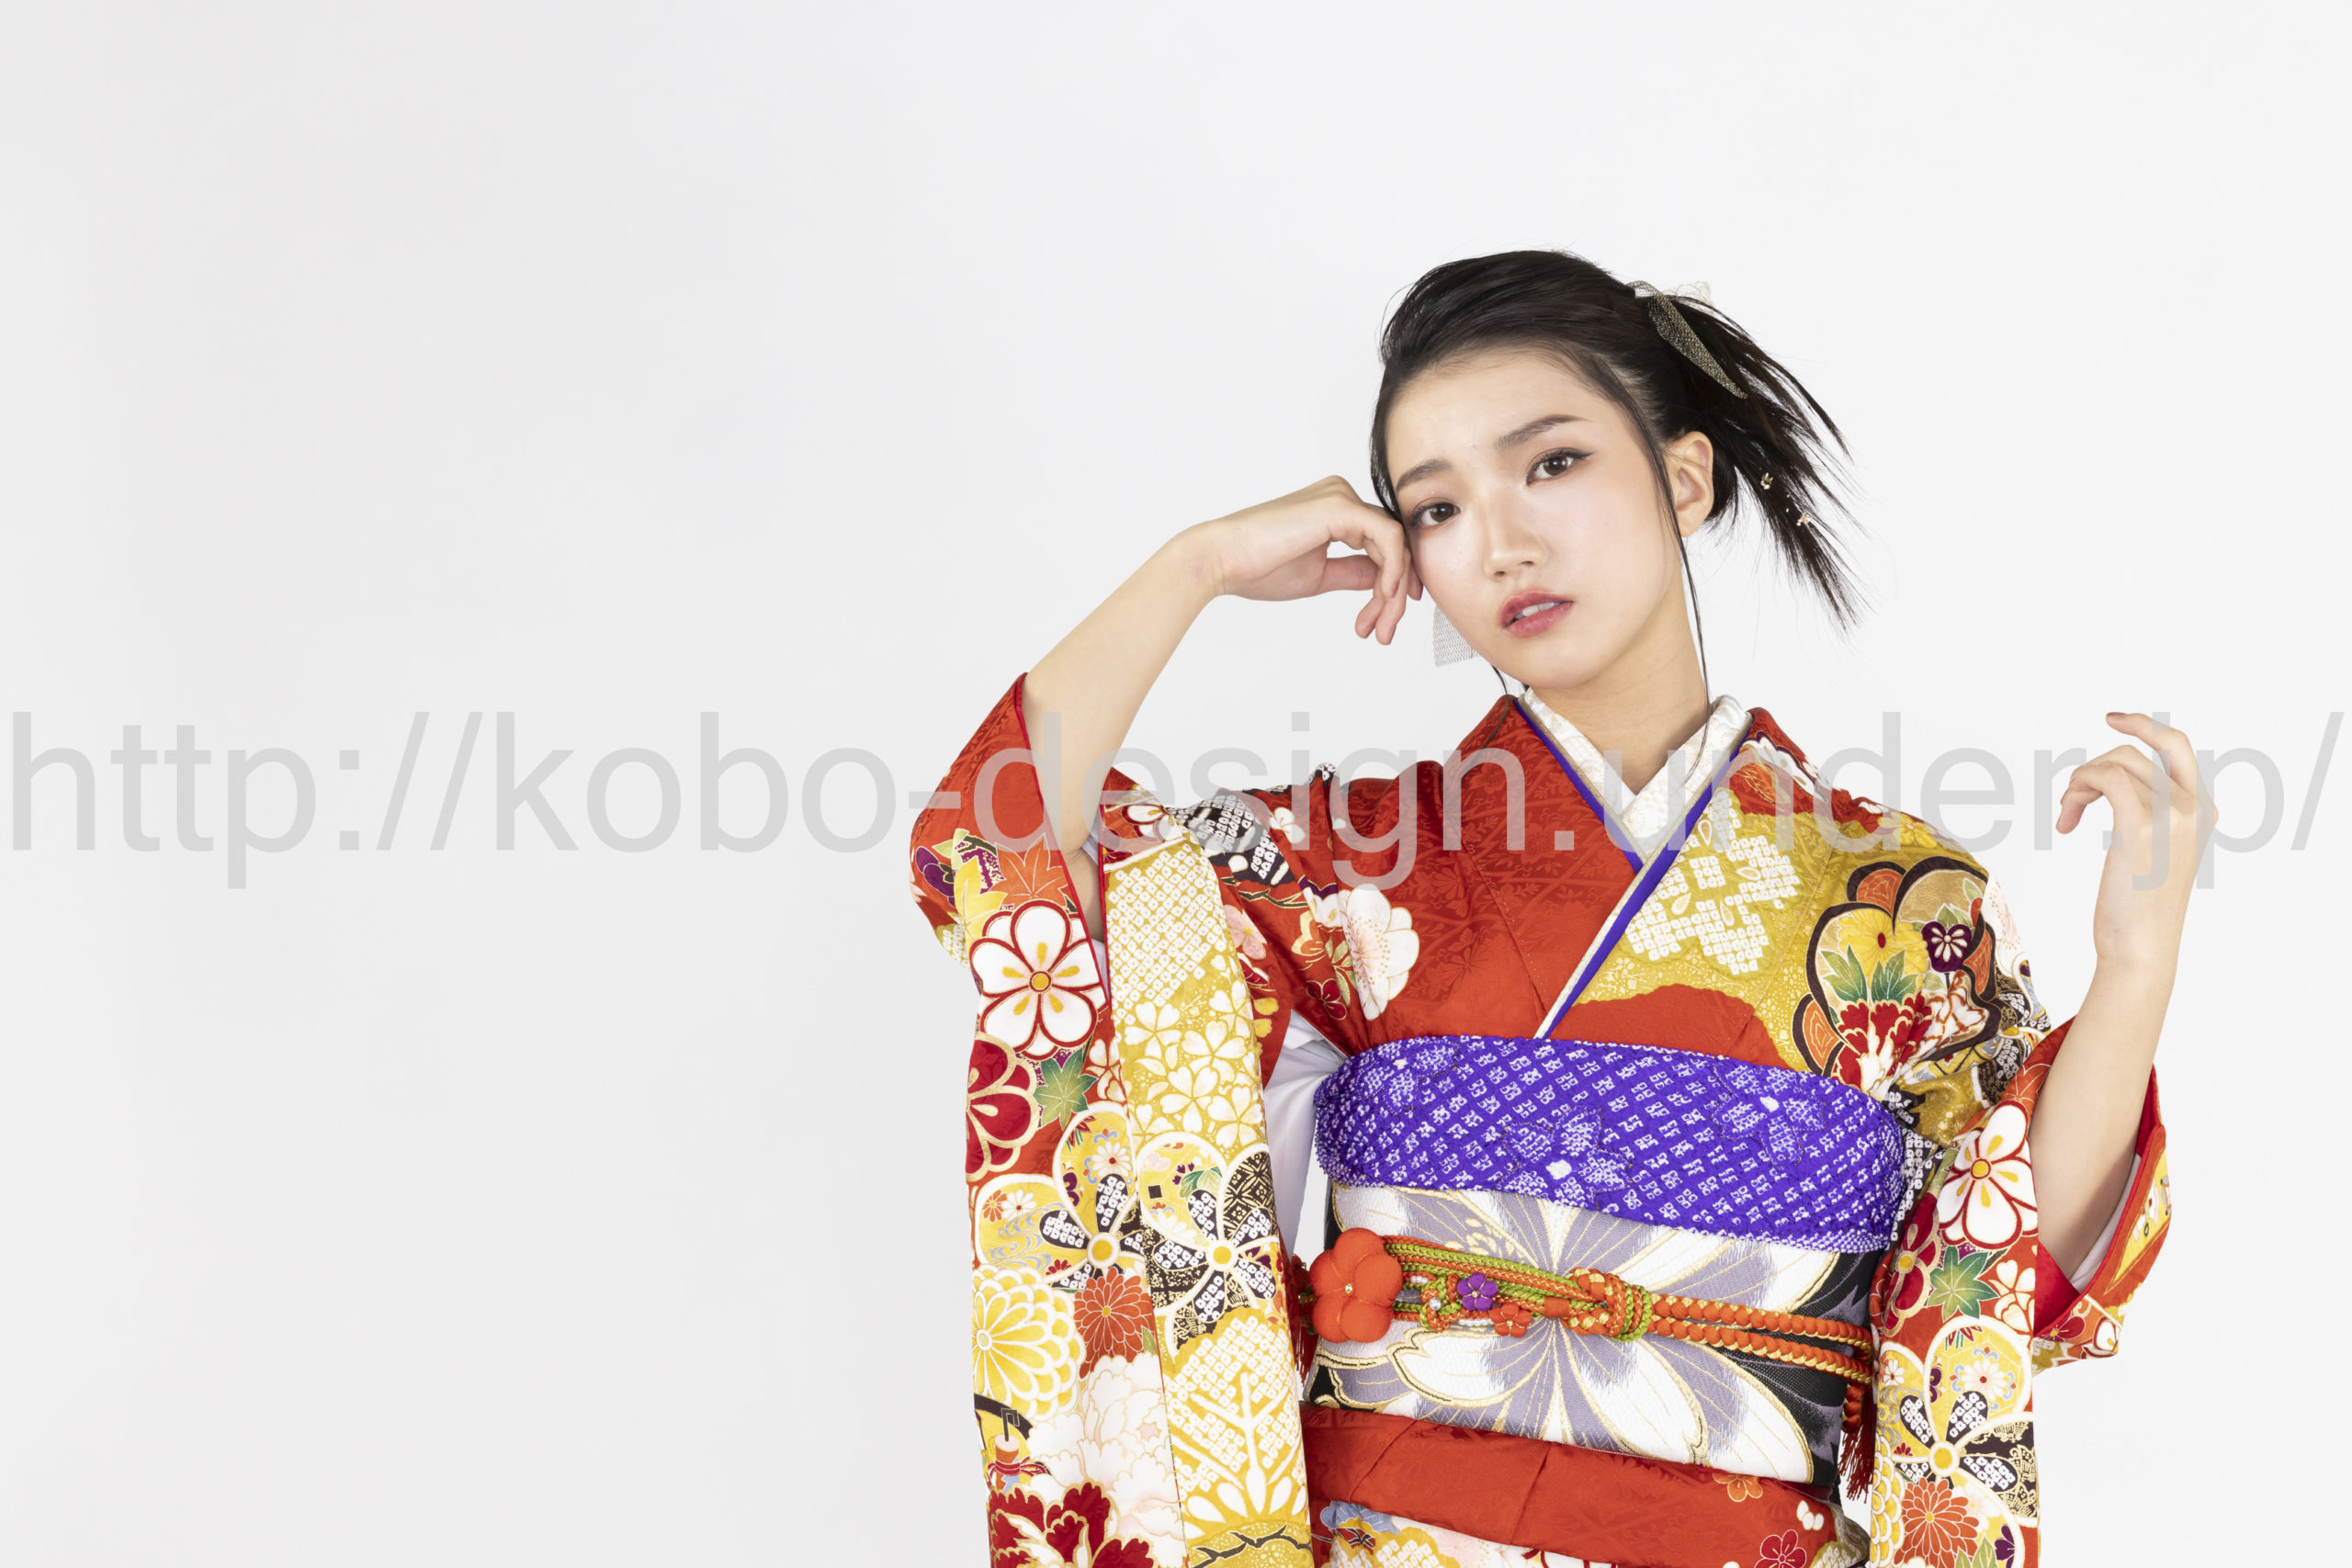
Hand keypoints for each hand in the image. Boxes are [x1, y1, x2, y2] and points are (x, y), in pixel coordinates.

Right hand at [1185, 476, 1420, 644]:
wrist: (1221, 561)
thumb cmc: (1258, 568)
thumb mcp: (1320, 575)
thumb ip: (1354, 573)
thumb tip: (1385, 582)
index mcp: (1335, 509)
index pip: (1380, 545)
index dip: (1391, 585)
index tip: (1385, 621)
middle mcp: (1341, 496)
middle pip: (1391, 545)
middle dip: (1394, 594)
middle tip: (1385, 632)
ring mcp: (1342, 497)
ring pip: (1394, 544)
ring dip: (1393, 590)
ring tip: (1380, 625)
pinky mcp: (1340, 505)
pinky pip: (1388, 537)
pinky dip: (1392, 570)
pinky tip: (1382, 597)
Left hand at [2055, 712, 2218, 976]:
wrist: (2143, 946)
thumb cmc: (2142, 906)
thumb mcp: (2158, 852)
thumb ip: (2154, 816)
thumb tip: (2118, 784)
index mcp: (2204, 811)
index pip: (2178, 747)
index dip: (2145, 727)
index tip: (2114, 720)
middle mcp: (2195, 808)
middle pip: (2140, 752)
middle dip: (2104, 755)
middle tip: (2076, 782)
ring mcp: (2172, 816)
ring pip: (2116, 765)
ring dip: (2079, 784)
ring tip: (2068, 816)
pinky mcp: (2142, 828)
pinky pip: (2106, 779)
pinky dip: (2078, 790)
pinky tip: (2066, 821)